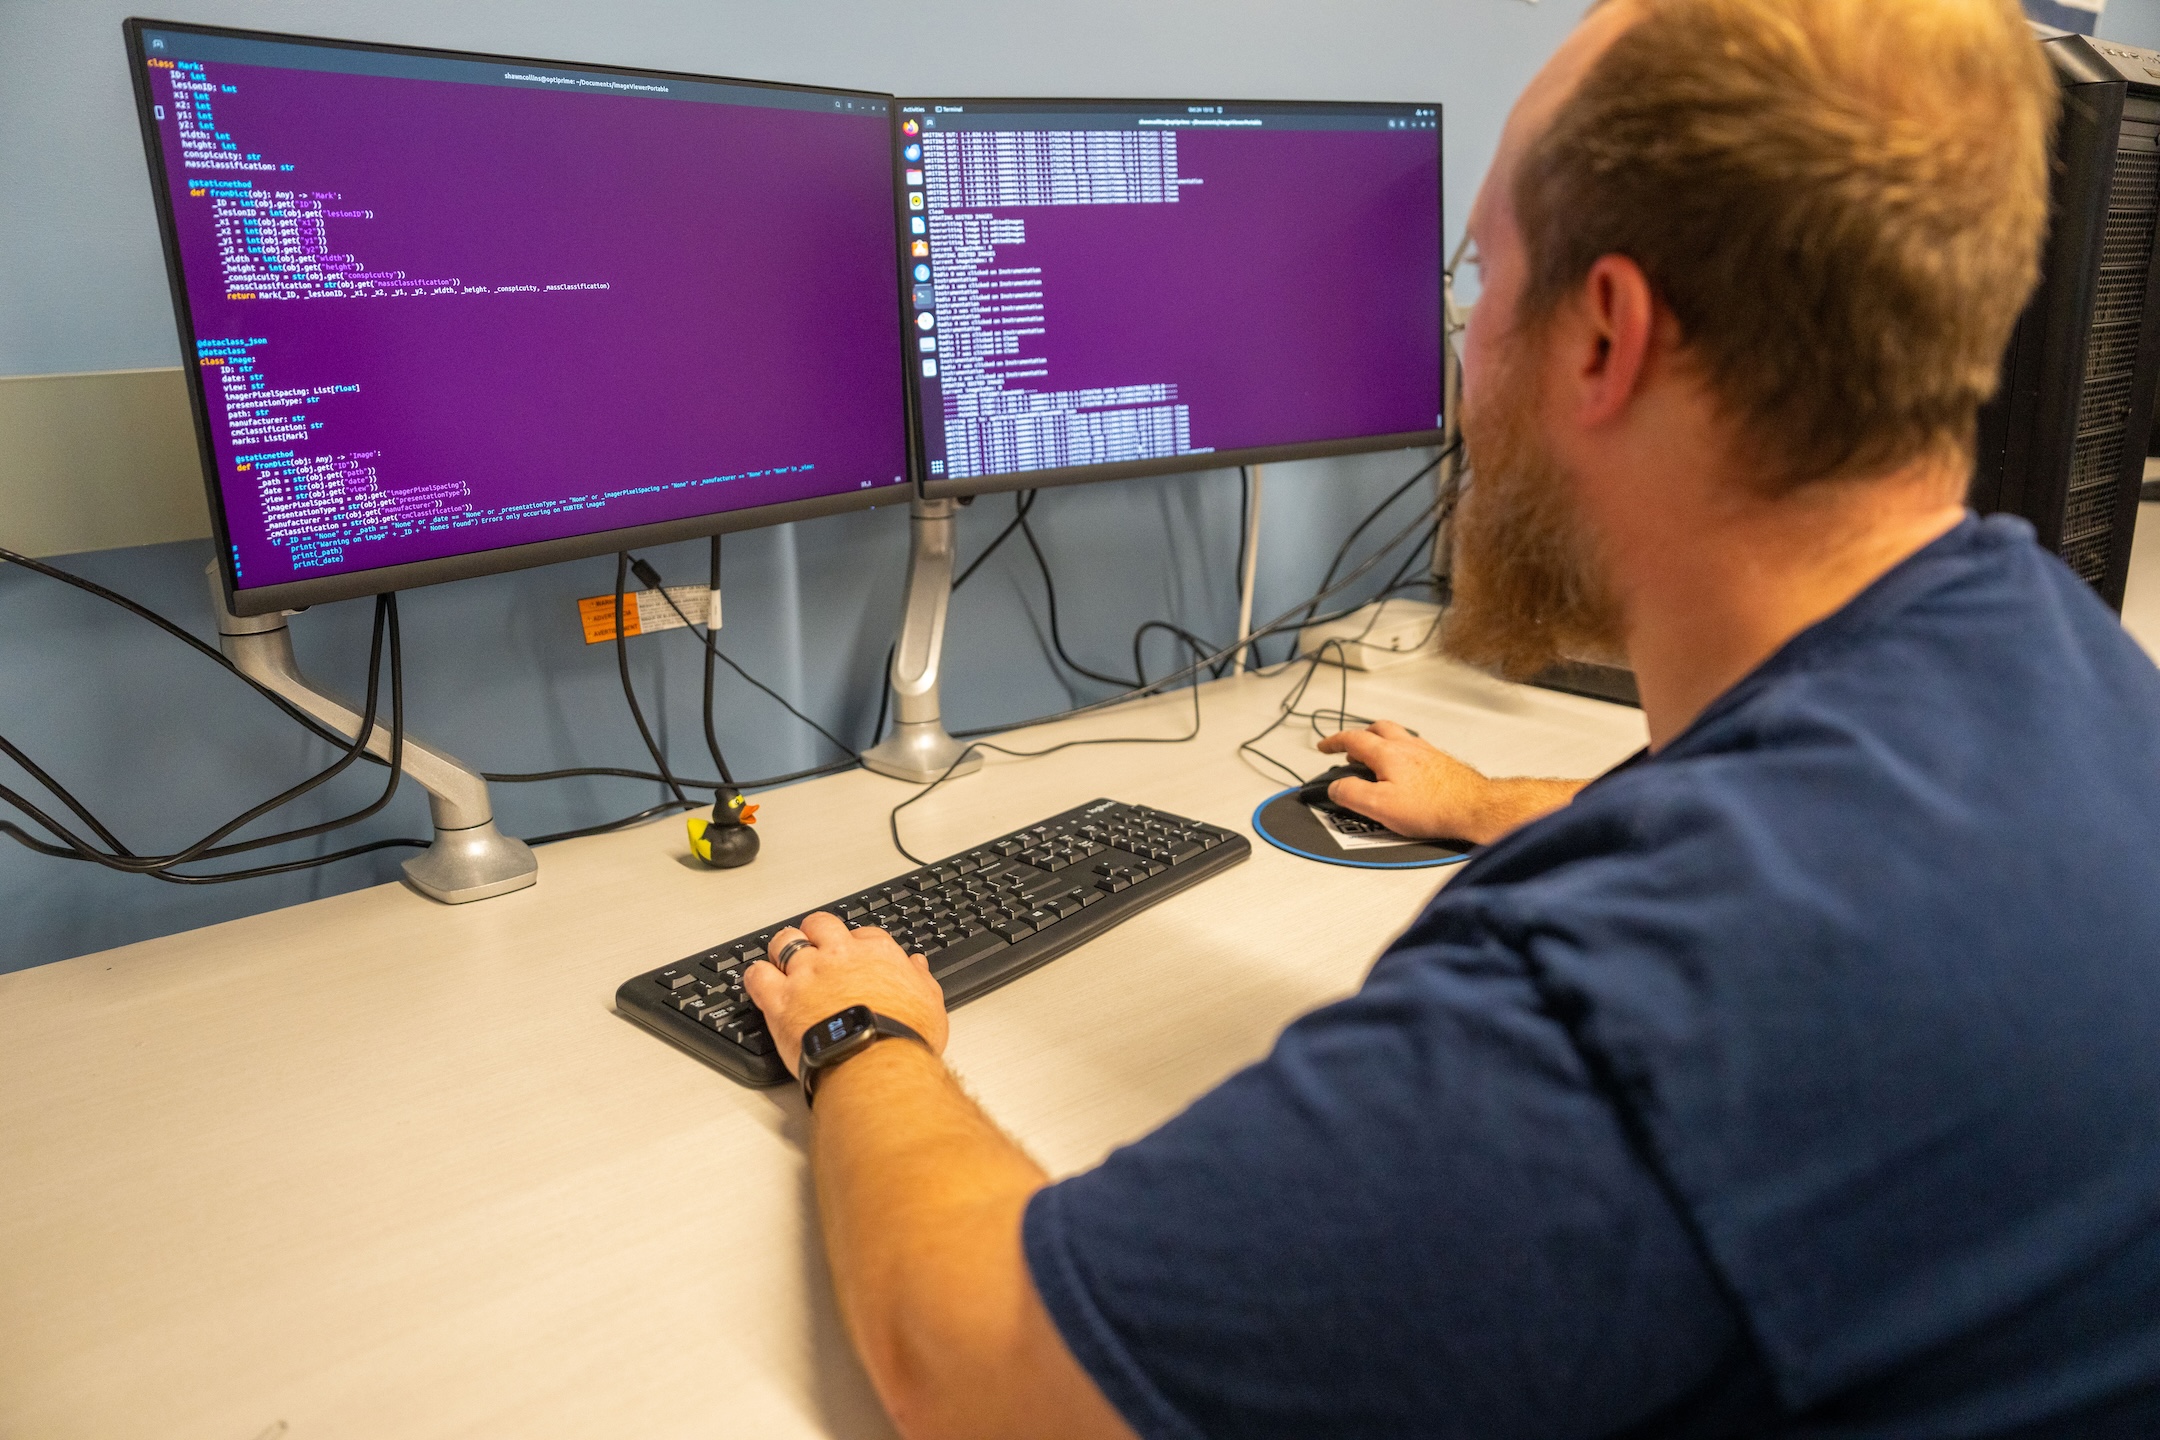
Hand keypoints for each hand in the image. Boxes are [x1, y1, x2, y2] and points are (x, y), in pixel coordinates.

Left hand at [744, 911, 950, 1076]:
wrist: (876, 1063)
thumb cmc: (904, 1037)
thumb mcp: (929, 1003)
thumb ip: (920, 979)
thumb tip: (917, 965)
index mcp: (876, 953)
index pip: (861, 933)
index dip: (854, 944)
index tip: (851, 956)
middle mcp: (839, 956)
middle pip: (819, 924)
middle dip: (815, 933)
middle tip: (814, 948)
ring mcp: (807, 975)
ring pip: (785, 942)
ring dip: (783, 948)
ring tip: (783, 960)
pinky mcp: (781, 1000)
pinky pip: (757, 975)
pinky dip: (756, 976)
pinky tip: (761, 981)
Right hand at [1316, 719, 1559, 846]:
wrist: (1474, 808)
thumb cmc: (1434, 807)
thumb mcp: (1379, 806)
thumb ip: (1351, 794)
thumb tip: (1335, 787)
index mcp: (1388, 753)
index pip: (1352, 739)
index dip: (1334, 742)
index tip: (1324, 747)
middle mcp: (1408, 746)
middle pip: (1377, 729)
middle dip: (1359, 736)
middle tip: (1349, 750)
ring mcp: (1426, 752)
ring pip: (1397, 736)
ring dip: (1380, 743)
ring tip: (1373, 760)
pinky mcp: (1441, 762)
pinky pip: (1414, 749)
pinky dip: (1401, 754)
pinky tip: (1404, 770)